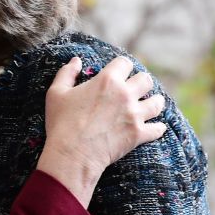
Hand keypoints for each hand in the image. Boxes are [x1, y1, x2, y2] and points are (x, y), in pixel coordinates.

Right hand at [36, 56, 166, 205]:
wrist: (71, 155)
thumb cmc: (61, 123)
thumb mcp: (56, 94)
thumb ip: (67, 73)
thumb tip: (76, 60)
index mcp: (107, 80)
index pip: (125, 63)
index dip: (121, 67)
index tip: (119, 73)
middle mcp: (125, 94)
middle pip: (146, 79)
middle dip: (140, 83)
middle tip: (134, 90)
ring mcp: (134, 114)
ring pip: (158, 102)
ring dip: (153, 103)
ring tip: (148, 106)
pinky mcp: (138, 134)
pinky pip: (158, 128)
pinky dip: (157, 128)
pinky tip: (153, 127)